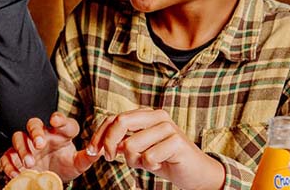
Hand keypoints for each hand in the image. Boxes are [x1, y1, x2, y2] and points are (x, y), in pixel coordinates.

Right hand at [0, 113, 97, 180]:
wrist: (51, 177)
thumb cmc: (65, 165)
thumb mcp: (78, 163)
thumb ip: (86, 157)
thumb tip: (98, 151)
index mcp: (59, 134)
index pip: (62, 122)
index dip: (59, 119)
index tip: (56, 121)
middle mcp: (42, 136)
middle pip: (34, 124)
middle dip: (35, 132)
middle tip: (39, 144)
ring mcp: (27, 145)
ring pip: (18, 137)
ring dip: (23, 149)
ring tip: (30, 163)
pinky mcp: (15, 157)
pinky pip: (7, 156)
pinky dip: (9, 164)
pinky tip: (16, 173)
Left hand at [89, 108, 224, 189]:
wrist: (197, 174)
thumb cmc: (166, 161)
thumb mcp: (140, 150)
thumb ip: (123, 142)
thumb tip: (100, 143)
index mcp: (146, 114)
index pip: (114, 118)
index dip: (100, 134)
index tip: (92, 150)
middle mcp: (157, 116)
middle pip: (120, 122)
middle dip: (108, 143)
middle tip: (109, 158)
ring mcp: (168, 127)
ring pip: (132, 144)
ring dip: (134, 161)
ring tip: (147, 163)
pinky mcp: (177, 142)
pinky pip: (149, 157)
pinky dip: (150, 166)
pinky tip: (160, 166)